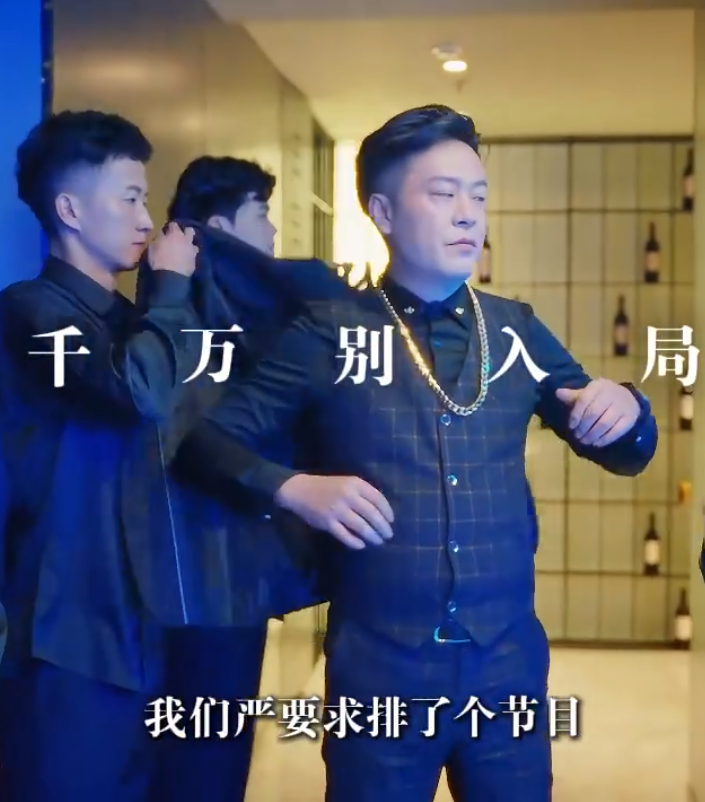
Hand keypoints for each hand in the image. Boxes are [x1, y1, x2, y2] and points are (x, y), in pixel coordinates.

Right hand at [148, 222, 197, 276]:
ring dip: (189, 245)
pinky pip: (194, 256)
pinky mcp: (195, 262)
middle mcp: (186, 240)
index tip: (166, 231)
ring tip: (184, 250)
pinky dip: (190, 256)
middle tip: (178, 238)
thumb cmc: (158, 259)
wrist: (170, 277)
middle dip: (185, 232)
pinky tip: (186, 260)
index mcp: (175, 233)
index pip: (174, 224)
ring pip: (194, 244)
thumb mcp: (152, 246)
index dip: (170, 227)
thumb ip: (159, 238)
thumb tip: (162, 235)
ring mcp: (192, 251)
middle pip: (189, 230)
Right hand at [274, 474, 393, 549]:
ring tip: (378, 541)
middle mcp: (348, 496)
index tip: (391, 521)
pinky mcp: (328, 523)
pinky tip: (361, 545)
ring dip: (372, 536)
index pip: (378, 498)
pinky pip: (345, 536)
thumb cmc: (327, 486)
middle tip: (388, 535)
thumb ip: (363, 493)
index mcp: (355, 483)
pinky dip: (355, 542)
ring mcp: (337, 510)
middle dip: (383, 527)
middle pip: (372, 514)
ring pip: (361, 527)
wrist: (300, 490)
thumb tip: (382, 511)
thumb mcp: (347, 482)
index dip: (387, 511)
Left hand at [555, 379, 639, 446]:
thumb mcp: (587, 394)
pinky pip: (617, 431)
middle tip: (577, 436)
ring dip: (593, 435)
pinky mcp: (630, 418)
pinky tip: (596, 443)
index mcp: (598, 386)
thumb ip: (573, 396)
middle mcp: (611, 393)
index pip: (583, 400)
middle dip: (583, 427)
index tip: (571, 426)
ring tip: (585, 441)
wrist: (627, 398)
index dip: (575, 415)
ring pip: (605, 423)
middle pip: (594, 413)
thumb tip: (557, 393)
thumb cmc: (601, 397)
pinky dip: (605, 439)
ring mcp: (622, 406)